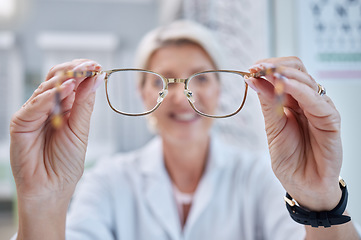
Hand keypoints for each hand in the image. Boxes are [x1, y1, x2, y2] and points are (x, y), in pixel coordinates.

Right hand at [10, 59, 104, 201]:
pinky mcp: (21, 123)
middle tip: (89, 65)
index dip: (83, 72)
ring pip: (45, 87)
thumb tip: (96, 78)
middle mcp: (49, 107)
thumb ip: (85, 104)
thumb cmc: (66, 163)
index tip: (97, 65)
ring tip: (79, 76)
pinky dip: (48, 96)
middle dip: (74, 70)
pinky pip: (33, 105)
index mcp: (66, 107)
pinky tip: (63, 89)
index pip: (73, 82)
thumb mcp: (80, 130)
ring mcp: (34, 113)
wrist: (52, 188)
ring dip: (63, 80)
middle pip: (58, 79)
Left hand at [245, 57, 341, 210]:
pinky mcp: (330, 121)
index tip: (251, 67)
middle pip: (297, 70)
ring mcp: (320, 109)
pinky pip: (317, 101)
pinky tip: (285, 86)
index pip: (284, 72)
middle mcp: (308, 101)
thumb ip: (268, 103)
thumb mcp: (273, 128)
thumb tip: (254, 79)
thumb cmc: (289, 158)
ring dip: (285, 74)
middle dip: (276, 66)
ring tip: (267, 73)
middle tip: (257, 68)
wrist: (303, 184)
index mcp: (293, 101)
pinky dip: (300, 90)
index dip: (269, 67)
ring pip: (307, 81)